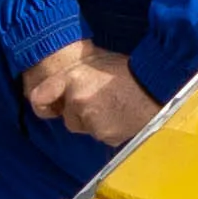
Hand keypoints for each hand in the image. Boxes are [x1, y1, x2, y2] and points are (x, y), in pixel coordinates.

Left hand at [20, 38, 164, 141]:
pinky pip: (101, 136)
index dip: (44, 104)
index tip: (51, 106)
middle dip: (80, 113)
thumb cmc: (130, 71)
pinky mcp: (105, 135)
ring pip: (85, 128)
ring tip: (116, 107)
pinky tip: (122, 116)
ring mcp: (91, 120)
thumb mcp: (97, 63)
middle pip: (68, 117)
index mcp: (73, 78)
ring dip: (95, 121)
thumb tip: (62, 88)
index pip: (40, 97)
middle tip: (102, 100)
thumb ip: (75, 76)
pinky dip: (109, 129)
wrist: (157, 85)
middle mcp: (77, 100)